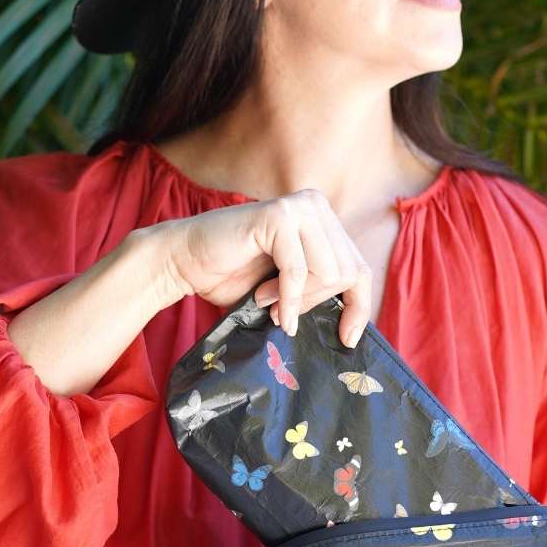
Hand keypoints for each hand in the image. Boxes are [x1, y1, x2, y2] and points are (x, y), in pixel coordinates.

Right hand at [148, 187, 372, 346]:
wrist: (185, 262)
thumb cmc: (234, 276)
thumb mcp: (290, 286)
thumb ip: (320, 290)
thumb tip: (356, 326)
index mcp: (325, 220)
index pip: (360, 268)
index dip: (359, 307)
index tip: (347, 340)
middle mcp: (317, 206)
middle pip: (348, 273)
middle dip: (315, 302)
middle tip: (283, 313)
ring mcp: (300, 207)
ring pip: (329, 272)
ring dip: (297, 298)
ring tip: (268, 300)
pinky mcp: (279, 216)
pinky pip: (299, 269)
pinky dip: (286, 296)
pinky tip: (264, 302)